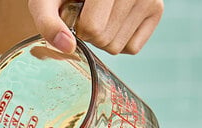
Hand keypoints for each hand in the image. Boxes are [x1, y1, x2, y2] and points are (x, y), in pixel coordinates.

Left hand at [27, 0, 163, 54]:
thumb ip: (48, 23)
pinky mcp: (156, 10)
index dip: (78, 27)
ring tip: (101, 16)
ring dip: (103, 39)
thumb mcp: (46, 2)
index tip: (76, 13)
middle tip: (89, 15)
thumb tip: (67, 47)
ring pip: (116, 47)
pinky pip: (132, 48)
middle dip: (91, 34)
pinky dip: (119, 42)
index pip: (93, 28)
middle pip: (105, 40)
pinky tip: (114, 22)